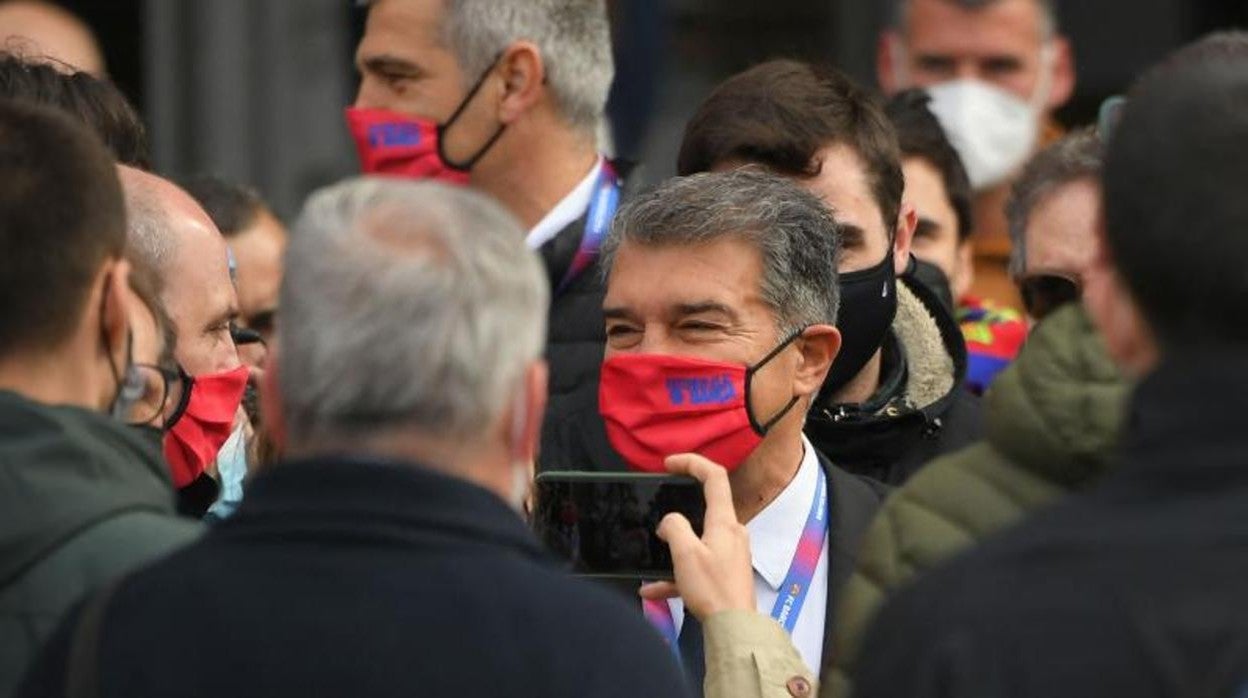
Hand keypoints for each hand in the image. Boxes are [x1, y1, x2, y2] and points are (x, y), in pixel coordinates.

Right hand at [639, 453, 754, 619]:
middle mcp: (731, 533)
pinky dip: (676, 575)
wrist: (734, 628)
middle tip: (658, 516)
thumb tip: (669, 522)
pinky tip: (653, 589)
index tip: (669, 464)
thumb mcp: (685, 553)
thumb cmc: (712, 588)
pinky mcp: (726, 573)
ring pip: (697, 541)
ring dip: (674, 550)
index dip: (692, 462)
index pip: (714, 476)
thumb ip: (674, 527)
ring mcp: (730, 553)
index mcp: (724, 521)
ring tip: (653, 563)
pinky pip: (697, 567)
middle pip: (705, 508)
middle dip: (678, 511)